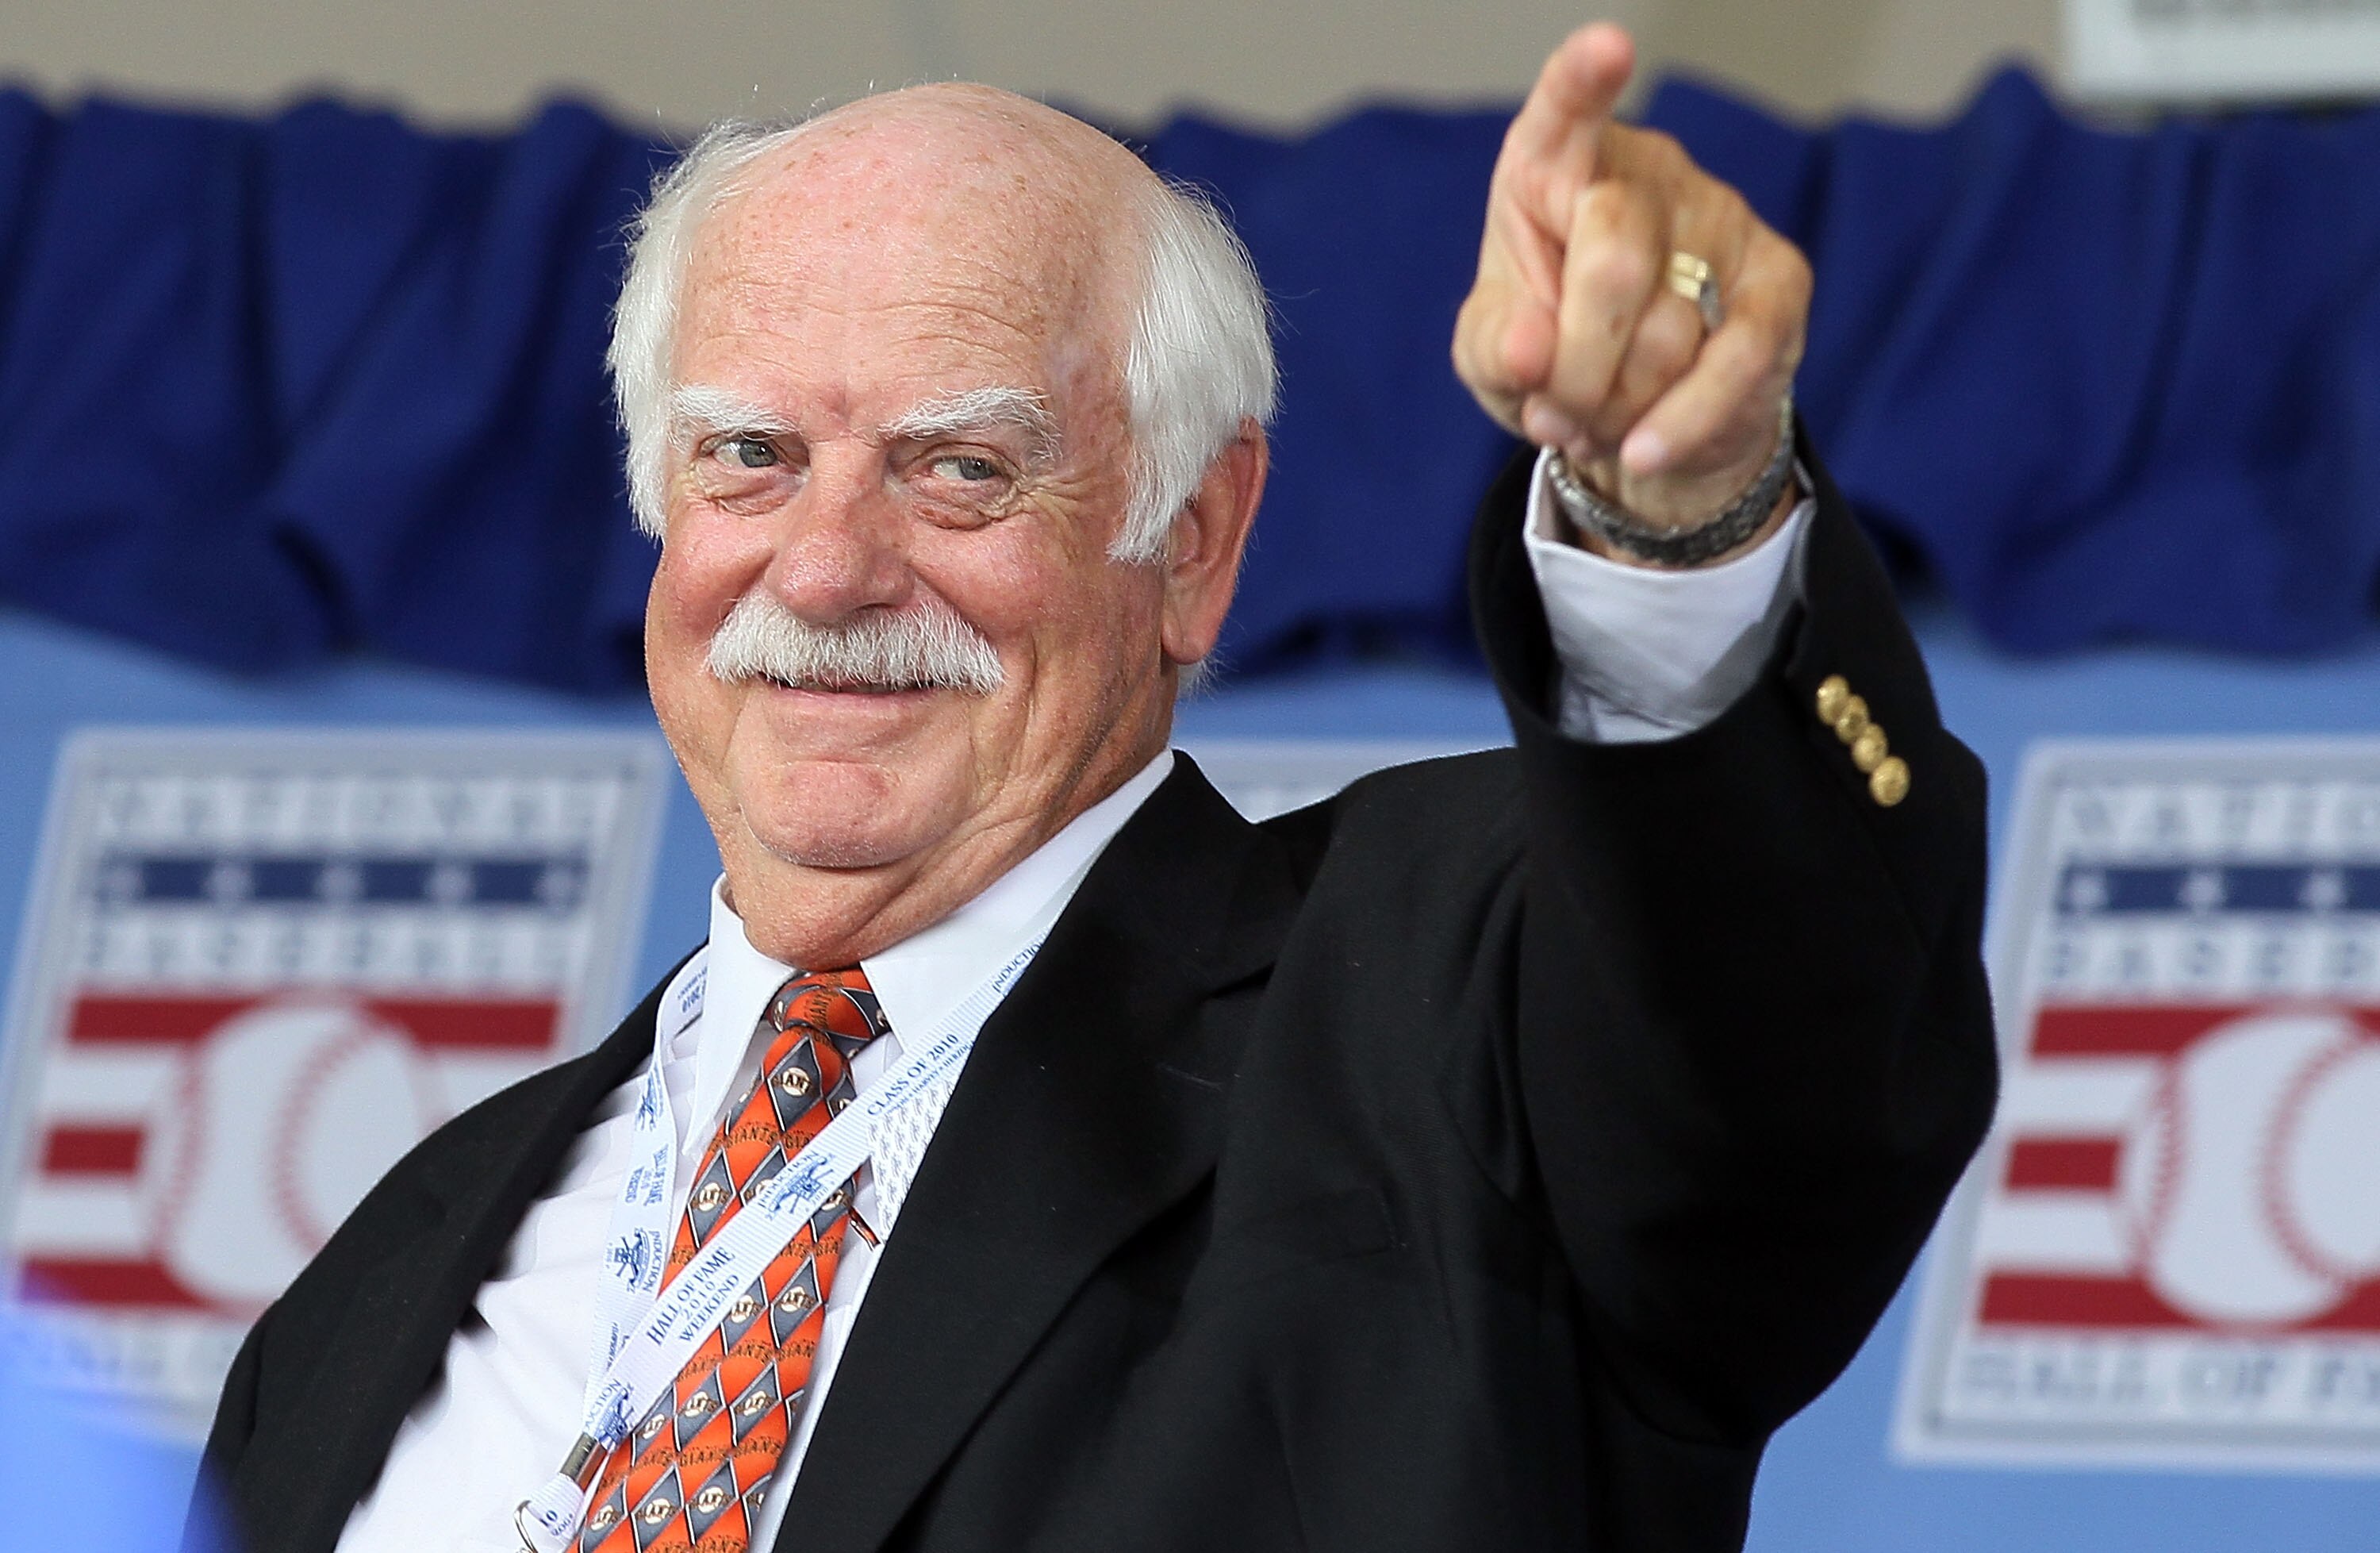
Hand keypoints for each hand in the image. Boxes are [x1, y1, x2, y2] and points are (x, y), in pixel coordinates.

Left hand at [1453, 24, 1809, 552]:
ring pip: (1667, 330)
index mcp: (1553, 168)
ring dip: (1617, 405)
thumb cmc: (1553, 358)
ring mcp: (1719, 218)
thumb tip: (1532, 349)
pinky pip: (1733, 360)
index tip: (1607, 48)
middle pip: (1613, 261)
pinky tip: (1644, 449)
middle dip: (1575, 366)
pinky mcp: (1779, 280)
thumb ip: (1496, 348)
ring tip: (1596, 419)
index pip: (1564, 114)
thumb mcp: (1495, 359)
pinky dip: (1680, 421)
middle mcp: (1645, 174)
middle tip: (1554, 411)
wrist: (1637, 421)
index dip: (1582, 82)